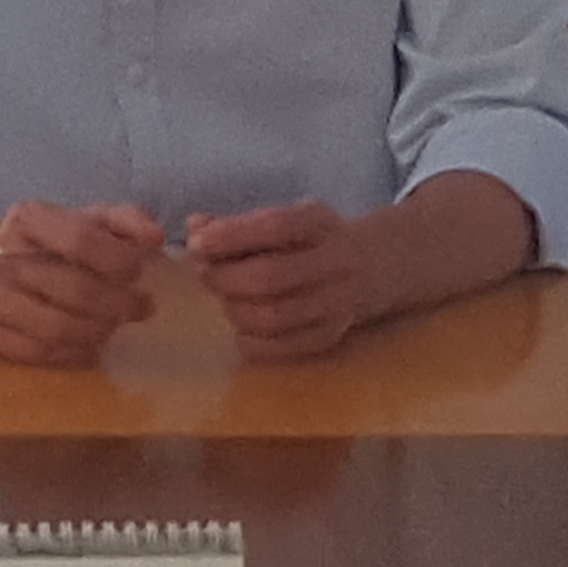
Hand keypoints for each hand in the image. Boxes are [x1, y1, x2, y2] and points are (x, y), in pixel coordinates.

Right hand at [0, 200, 159, 365]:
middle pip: (74, 289)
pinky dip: (75, 353)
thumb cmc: (45, 246)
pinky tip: (90, 343)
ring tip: (115, 325)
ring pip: (58, 328)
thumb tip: (154, 239)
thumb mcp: (83, 220)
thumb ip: (124, 220)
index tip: (140, 271)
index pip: (81, 240)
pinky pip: (41, 353)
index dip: (118, 259)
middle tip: (142, 308)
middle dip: (119, 304)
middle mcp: (0, 257)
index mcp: (28, 219)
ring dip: (99, 331)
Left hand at [179, 199, 381, 361]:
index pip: (274, 227)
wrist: (373, 267)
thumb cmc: (311, 240)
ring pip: (272, 316)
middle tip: (204, 273)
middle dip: (224, 278)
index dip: (230, 236)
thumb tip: (194, 227)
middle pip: (270, 277)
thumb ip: (237, 224)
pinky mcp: (329, 337)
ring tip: (226, 297)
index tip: (197, 244)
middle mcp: (334, 263)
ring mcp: (336, 305)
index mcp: (320, 223)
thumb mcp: (284, 219)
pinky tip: (243, 325)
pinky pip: (279, 347)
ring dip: (234, 308)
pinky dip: (249, 340)